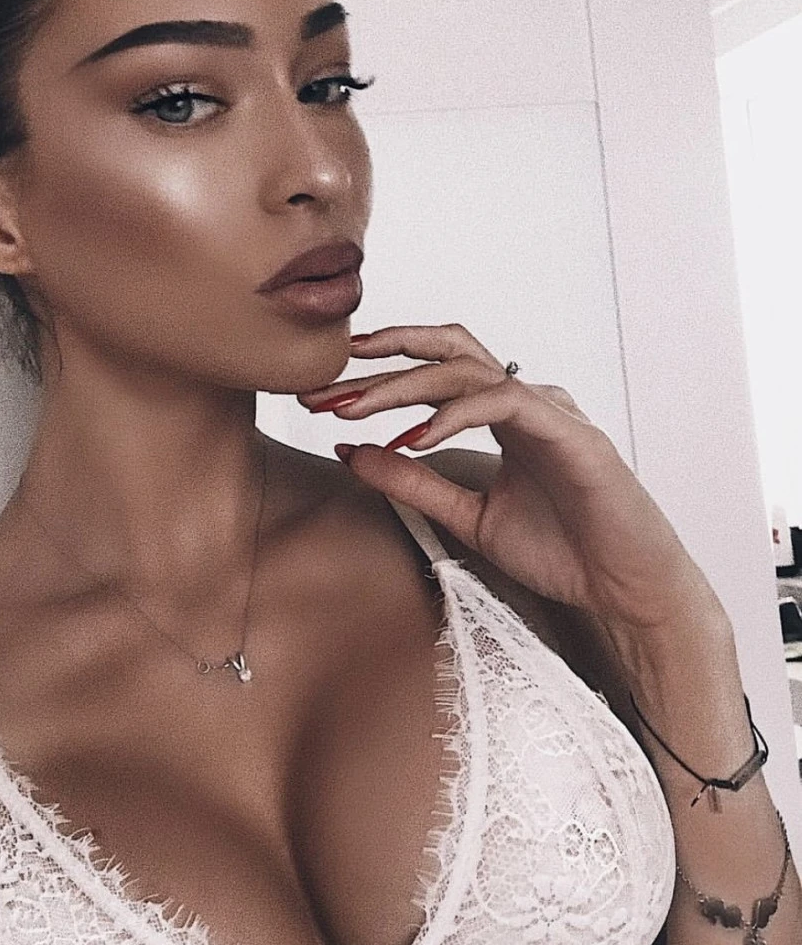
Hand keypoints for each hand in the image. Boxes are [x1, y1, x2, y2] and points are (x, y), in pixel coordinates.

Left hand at [299, 324, 725, 654]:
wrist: (622, 589)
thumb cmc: (560, 550)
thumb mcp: (467, 516)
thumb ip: (413, 482)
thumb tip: (351, 452)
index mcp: (503, 415)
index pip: (433, 372)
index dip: (376, 374)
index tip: (322, 390)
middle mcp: (525, 401)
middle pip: (444, 355)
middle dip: (377, 366)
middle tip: (320, 387)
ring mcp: (549, 412)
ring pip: (467, 371)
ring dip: (403, 387)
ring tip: (353, 409)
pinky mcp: (570, 434)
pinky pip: (505, 403)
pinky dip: (456, 414)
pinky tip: (414, 436)